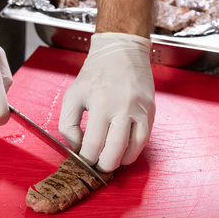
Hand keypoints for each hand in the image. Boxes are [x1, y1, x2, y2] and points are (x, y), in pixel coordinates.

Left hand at [59, 33, 155, 171]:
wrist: (121, 52)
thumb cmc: (95, 73)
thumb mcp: (72, 95)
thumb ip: (68, 124)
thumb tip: (78, 146)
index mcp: (100, 104)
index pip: (93, 144)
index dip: (87, 158)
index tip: (84, 159)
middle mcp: (123, 108)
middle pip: (114, 151)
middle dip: (104, 165)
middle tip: (98, 166)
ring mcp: (140, 110)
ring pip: (133, 149)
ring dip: (121, 161)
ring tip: (110, 160)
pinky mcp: (150, 111)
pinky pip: (145, 139)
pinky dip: (134, 150)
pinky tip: (124, 150)